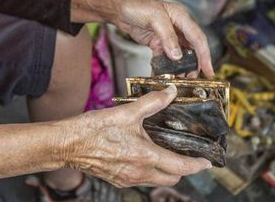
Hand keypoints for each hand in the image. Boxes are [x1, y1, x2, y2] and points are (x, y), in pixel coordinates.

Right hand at [59, 86, 211, 187]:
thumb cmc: (94, 130)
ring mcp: (128, 179)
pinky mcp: (118, 180)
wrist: (67, 144)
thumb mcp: (127, 112)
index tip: (207, 162)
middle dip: (183, 169)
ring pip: (157, 180)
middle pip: (172, 178)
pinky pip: (142, 180)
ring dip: (166, 171)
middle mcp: (139, 172)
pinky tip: (144, 155)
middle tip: (187, 155)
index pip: (181, 166)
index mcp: (145, 157)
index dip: (197, 165)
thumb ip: (152, 102)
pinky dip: (150, 171)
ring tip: (167, 153)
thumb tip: (170, 92)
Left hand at [71, 0, 213, 77]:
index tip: (209, 71)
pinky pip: (165, 58)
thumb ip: (168, 37)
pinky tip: (163, 74)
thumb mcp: (155, 18)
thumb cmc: (137, 7)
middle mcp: (178, 28)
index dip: (205, 55)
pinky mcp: (158, 44)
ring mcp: (168, 37)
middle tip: (192, 79)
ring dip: (180, 67)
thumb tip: (178, 56)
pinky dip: (165, 66)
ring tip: (178, 78)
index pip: (198, 38)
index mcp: (182, 18)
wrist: (119, 10)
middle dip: (193, 65)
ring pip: (179, 55)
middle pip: (192, 49)